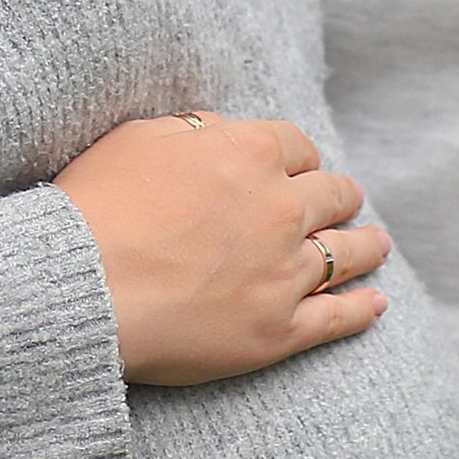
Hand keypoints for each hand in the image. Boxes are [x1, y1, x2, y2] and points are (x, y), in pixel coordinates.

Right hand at [54, 111, 390, 385]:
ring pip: (345, 252)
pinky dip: (362, 309)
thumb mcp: (137, 140)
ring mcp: (284, 271)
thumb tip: (222, 132)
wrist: (81, 287)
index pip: (296, 145)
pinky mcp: (279, 328)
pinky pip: (337, 316)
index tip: (297, 167)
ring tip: (378, 244)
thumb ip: (191, 130)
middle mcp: (280, 207)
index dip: (297, 156)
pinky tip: (376, 303)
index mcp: (249, 153)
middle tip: (343, 200)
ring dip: (366, 244)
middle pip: (330, 194)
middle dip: (338, 195)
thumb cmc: (96, 208)